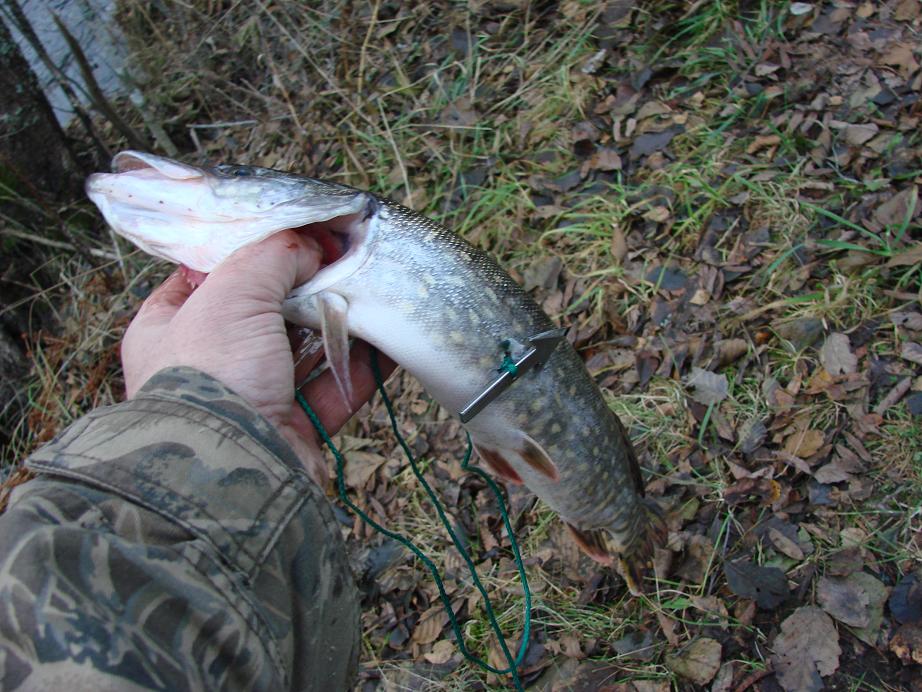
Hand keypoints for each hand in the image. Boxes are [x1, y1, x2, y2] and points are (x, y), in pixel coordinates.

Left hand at [120, 230, 394, 484]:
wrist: (233, 464)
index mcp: (168, 327)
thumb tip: (312, 246)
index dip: (244, 252)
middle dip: (303, 287)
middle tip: (341, 260)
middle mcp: (208, 363)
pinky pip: (334, 388)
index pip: (202, 277)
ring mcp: (251, 397)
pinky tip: (388, 337)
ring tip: (371, 291)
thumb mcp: (234, 292)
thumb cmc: (213, 369)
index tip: (287, 233)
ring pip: (303, 350)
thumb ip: (272, 256)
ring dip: (337, 323)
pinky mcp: (294, 428)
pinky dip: (360, 365)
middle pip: (262, 311)